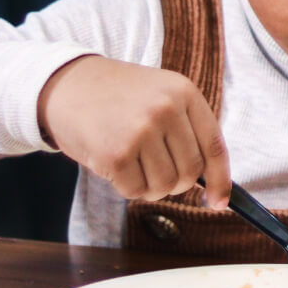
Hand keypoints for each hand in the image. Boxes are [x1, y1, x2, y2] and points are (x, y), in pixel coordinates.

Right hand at [37, 55, 230, 207]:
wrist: (66, 84)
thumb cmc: (117, 96)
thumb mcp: (160, 95)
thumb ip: (187, 129)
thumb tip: (211, 181)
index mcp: (184, 92)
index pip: (214, 147)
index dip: (221, 180)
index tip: (219, 202)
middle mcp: (166, 109)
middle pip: (191, 172)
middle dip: (176, 182)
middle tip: (154, 171)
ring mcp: (141, 131)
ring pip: (165, 185)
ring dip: (151, 186)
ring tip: (133, 164)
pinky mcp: (116, 153)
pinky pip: (136, 191)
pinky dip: (127, 187)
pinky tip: (115, 165)